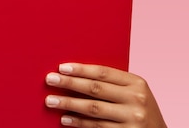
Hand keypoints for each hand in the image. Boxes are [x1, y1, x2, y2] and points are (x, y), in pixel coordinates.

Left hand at [45, 63, 166, 127]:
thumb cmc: (138, 110)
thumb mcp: (133, 93)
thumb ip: (112, 85)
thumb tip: (75, 75)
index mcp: (137, 83)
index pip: (104, 72)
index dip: (81, 69)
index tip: (62, 67)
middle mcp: (136, 100)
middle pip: (96, 89)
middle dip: (70, 83)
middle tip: (50, 80)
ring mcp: (132, 119)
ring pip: (93, 109)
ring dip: (69, 104)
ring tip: (51, 101)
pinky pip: (96, 127)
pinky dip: (78, 123)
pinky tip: (65, 119)